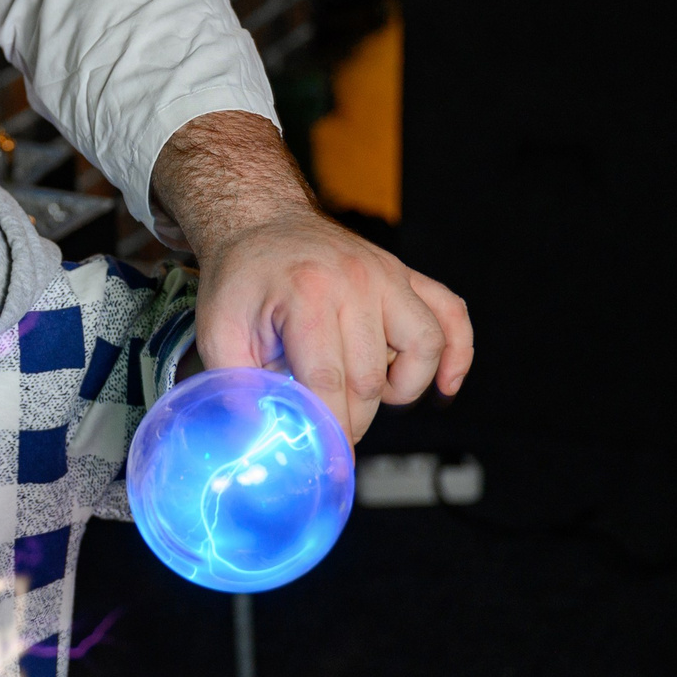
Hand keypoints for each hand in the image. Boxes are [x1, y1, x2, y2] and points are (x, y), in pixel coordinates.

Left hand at [154, 111, 471, 442]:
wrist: (260, 218)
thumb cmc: (241, 276)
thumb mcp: (218, 327)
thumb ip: (236, 383)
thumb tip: (257, 436)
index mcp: (308, 294)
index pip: (331, 381)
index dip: (331, 428)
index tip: (328, 458)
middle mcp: (356, 281)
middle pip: (373, 376)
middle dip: (354, 417)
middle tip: (332, 427)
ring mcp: (387, 275)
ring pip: (424, 346)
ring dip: (403, 387)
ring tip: (372, 395)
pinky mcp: (405, 275)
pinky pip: (451, 314)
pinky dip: (457, 352)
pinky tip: (444, 384)